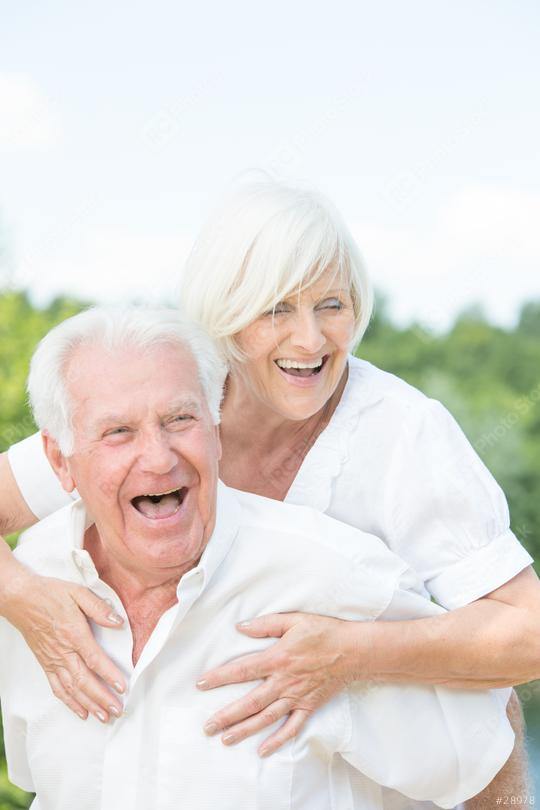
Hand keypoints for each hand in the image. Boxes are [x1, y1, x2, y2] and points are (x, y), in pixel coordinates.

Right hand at [1, 564, 125, 721]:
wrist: (21, 599)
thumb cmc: (50, 594)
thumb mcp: (78, 593)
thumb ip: (99, 608)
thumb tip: (118, 622)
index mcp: (73, 633)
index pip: (94, 659)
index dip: (109, 675)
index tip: (122, 687)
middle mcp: (62, 651)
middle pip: (84, 680)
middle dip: (102, 698)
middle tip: (118, 710)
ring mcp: (52, 660)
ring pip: (71, 689)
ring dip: (89, 704)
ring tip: (104, 716)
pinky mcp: (45, 664)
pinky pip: (57, 688)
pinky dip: (69, 702)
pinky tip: (81, 711)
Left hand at [197, 612, 365, 756]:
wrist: (354, 650)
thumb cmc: (324, 631)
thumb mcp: (294, 620)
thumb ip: (266, 624)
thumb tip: (241, 627)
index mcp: (278, 658)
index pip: (242, 670)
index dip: (220, 677)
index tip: (201, 683)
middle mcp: (284, 681)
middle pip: (251, 702)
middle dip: (227, 715)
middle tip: (208, 726)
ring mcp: (297, 696)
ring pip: (267, 717)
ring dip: (245, 730)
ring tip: (225, 739)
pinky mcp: (309, 705)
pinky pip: (292, 727)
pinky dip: (278, 740)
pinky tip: (263, 750)